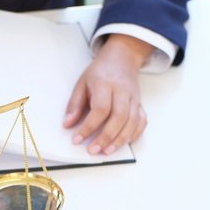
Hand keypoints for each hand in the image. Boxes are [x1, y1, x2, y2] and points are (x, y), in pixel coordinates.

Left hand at [62, 35, 150, 154]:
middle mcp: (122, 92)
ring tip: (107, 151)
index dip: (88, 127)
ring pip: (132, 122)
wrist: (122, 58)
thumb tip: (68, 125)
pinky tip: (123, 143)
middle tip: (93, 150)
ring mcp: (134, 98)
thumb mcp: (82, 83)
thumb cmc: (100, 72)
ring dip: (120, 140)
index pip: (100, 109)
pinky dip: (134, 134)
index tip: (77, 139)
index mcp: (105, 84)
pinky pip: (141, 121)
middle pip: (119, 117)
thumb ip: (75, 104)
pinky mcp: (140, 104)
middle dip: (106, 137)